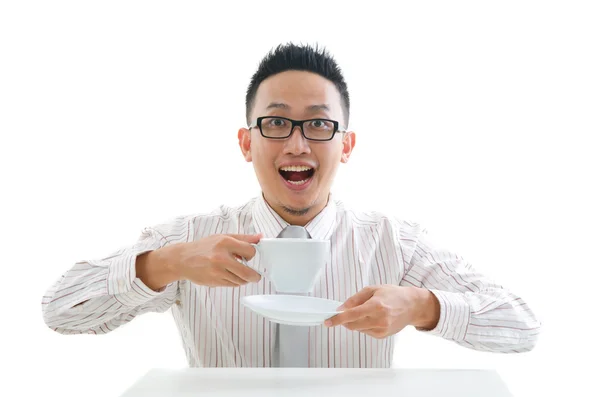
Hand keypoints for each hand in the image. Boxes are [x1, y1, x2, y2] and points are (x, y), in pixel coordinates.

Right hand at [172, 234, 262, 286]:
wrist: (183, 259)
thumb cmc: (204, 247)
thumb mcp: (223, 237)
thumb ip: (243, 238)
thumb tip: (260, 237)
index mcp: (225, 243)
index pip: (250, 251)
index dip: (251, 254)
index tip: (248, 256)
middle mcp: (221, 257)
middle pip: (247, 272)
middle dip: (255, 276)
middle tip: (256, 276)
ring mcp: (217, 271)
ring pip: (240, 281)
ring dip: (243, 279)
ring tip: (237, 272)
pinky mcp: (213, 281)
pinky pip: (231, 285)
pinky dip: (234, 282)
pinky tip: (228, 275)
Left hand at [324, 285, 439, 338]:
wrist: (412, 306)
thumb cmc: (392, 294)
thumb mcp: (373, 289)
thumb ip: (355, 299)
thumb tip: (341, 308)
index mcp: (376, 306)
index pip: (352, 315)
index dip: (338, 319)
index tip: (327, 322)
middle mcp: (379, 320)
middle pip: (352, 324)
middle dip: (344, 320)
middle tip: (344, 311)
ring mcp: (381, 330)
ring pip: (357, 329)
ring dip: (354, 322)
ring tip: (367, 311)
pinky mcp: (382, 336)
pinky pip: (365, 331)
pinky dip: (363, 325)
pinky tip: (372, 317)